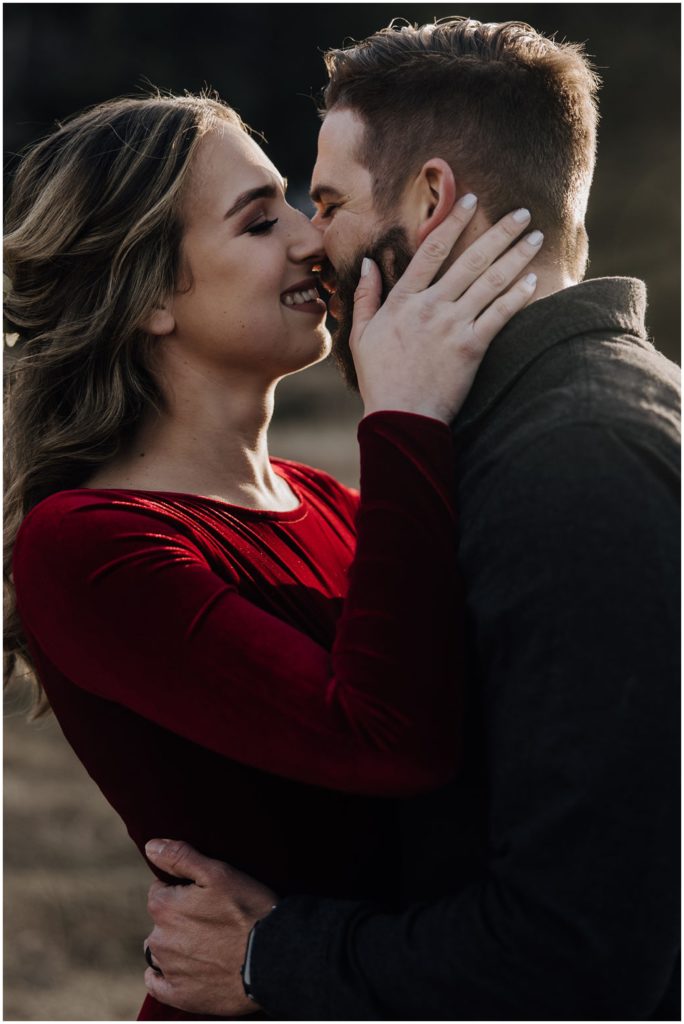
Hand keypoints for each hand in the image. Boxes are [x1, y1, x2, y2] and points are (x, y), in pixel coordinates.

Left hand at [143, 839, 277, 1016]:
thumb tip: (151, 846)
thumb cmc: (248, 910)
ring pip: (162, 950)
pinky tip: (187, 969)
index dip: (183, 891)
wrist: (273, 958)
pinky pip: (157, 984)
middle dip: (179, 918)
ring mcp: (168, 970)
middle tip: (213, 920)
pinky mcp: (180, 995)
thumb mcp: (219, 873)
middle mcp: (159, 939)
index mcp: (164, 907)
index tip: (206, 896)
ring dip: (177, 944)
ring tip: (209, 943)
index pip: (160, 891)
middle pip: (161, 921)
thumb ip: (180, 857)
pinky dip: (166, 976)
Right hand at [351, 197, 541, 422]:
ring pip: (491, 281)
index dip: (454, 220)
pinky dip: (518, 294)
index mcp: (403, 300)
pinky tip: (533, 278)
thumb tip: (366, 264)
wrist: (401, 417)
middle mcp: (430, 306)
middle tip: (523, 213)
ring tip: (536, 236)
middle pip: (471, 258)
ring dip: (517, 255)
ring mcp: (452, 325)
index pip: (432, 249)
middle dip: (500, 232)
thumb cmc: (380, 379)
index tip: (472, 199)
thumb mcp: (361, 336)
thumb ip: (364, 297)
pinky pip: (500, 314)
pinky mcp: (472, 347)